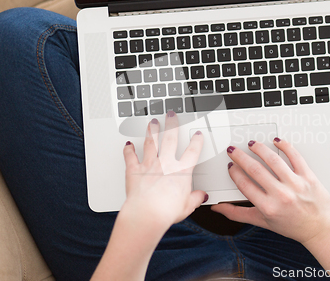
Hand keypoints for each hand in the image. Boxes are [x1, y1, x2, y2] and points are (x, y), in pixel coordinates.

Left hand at [121, 111, 206, 234]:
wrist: (146, 214)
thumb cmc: (166, 211)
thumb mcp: (187, 206)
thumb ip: (195, 198)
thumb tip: (201, 196)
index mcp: (182, 171)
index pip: (192, 151)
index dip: (196, 141)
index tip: (197, 135)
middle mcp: (166, 164)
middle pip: (170, 138)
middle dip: (171, 125)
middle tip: (171, 115)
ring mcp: (149, 165)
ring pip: (151, 142)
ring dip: (152, 131)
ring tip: (153, 122)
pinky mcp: (134, 170)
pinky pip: (130, 156)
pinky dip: (128, 150)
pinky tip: (128, 144)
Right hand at [211, 138, 329, 245]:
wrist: (319, 229)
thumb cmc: (292, 226)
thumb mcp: (262, 222)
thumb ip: (237, 214)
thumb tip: (218, 209)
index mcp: (268, 207)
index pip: (245, 185)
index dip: (235, 173)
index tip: (231, 166)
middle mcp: (281, 195)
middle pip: (255, 169)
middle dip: (241, 157)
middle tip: (234, 150)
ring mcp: (295, 185)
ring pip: (273, 160)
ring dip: (260, 149)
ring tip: (252, 144)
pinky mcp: (308, 177)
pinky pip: (295, 157)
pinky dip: (285, 146)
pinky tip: (277, 141)